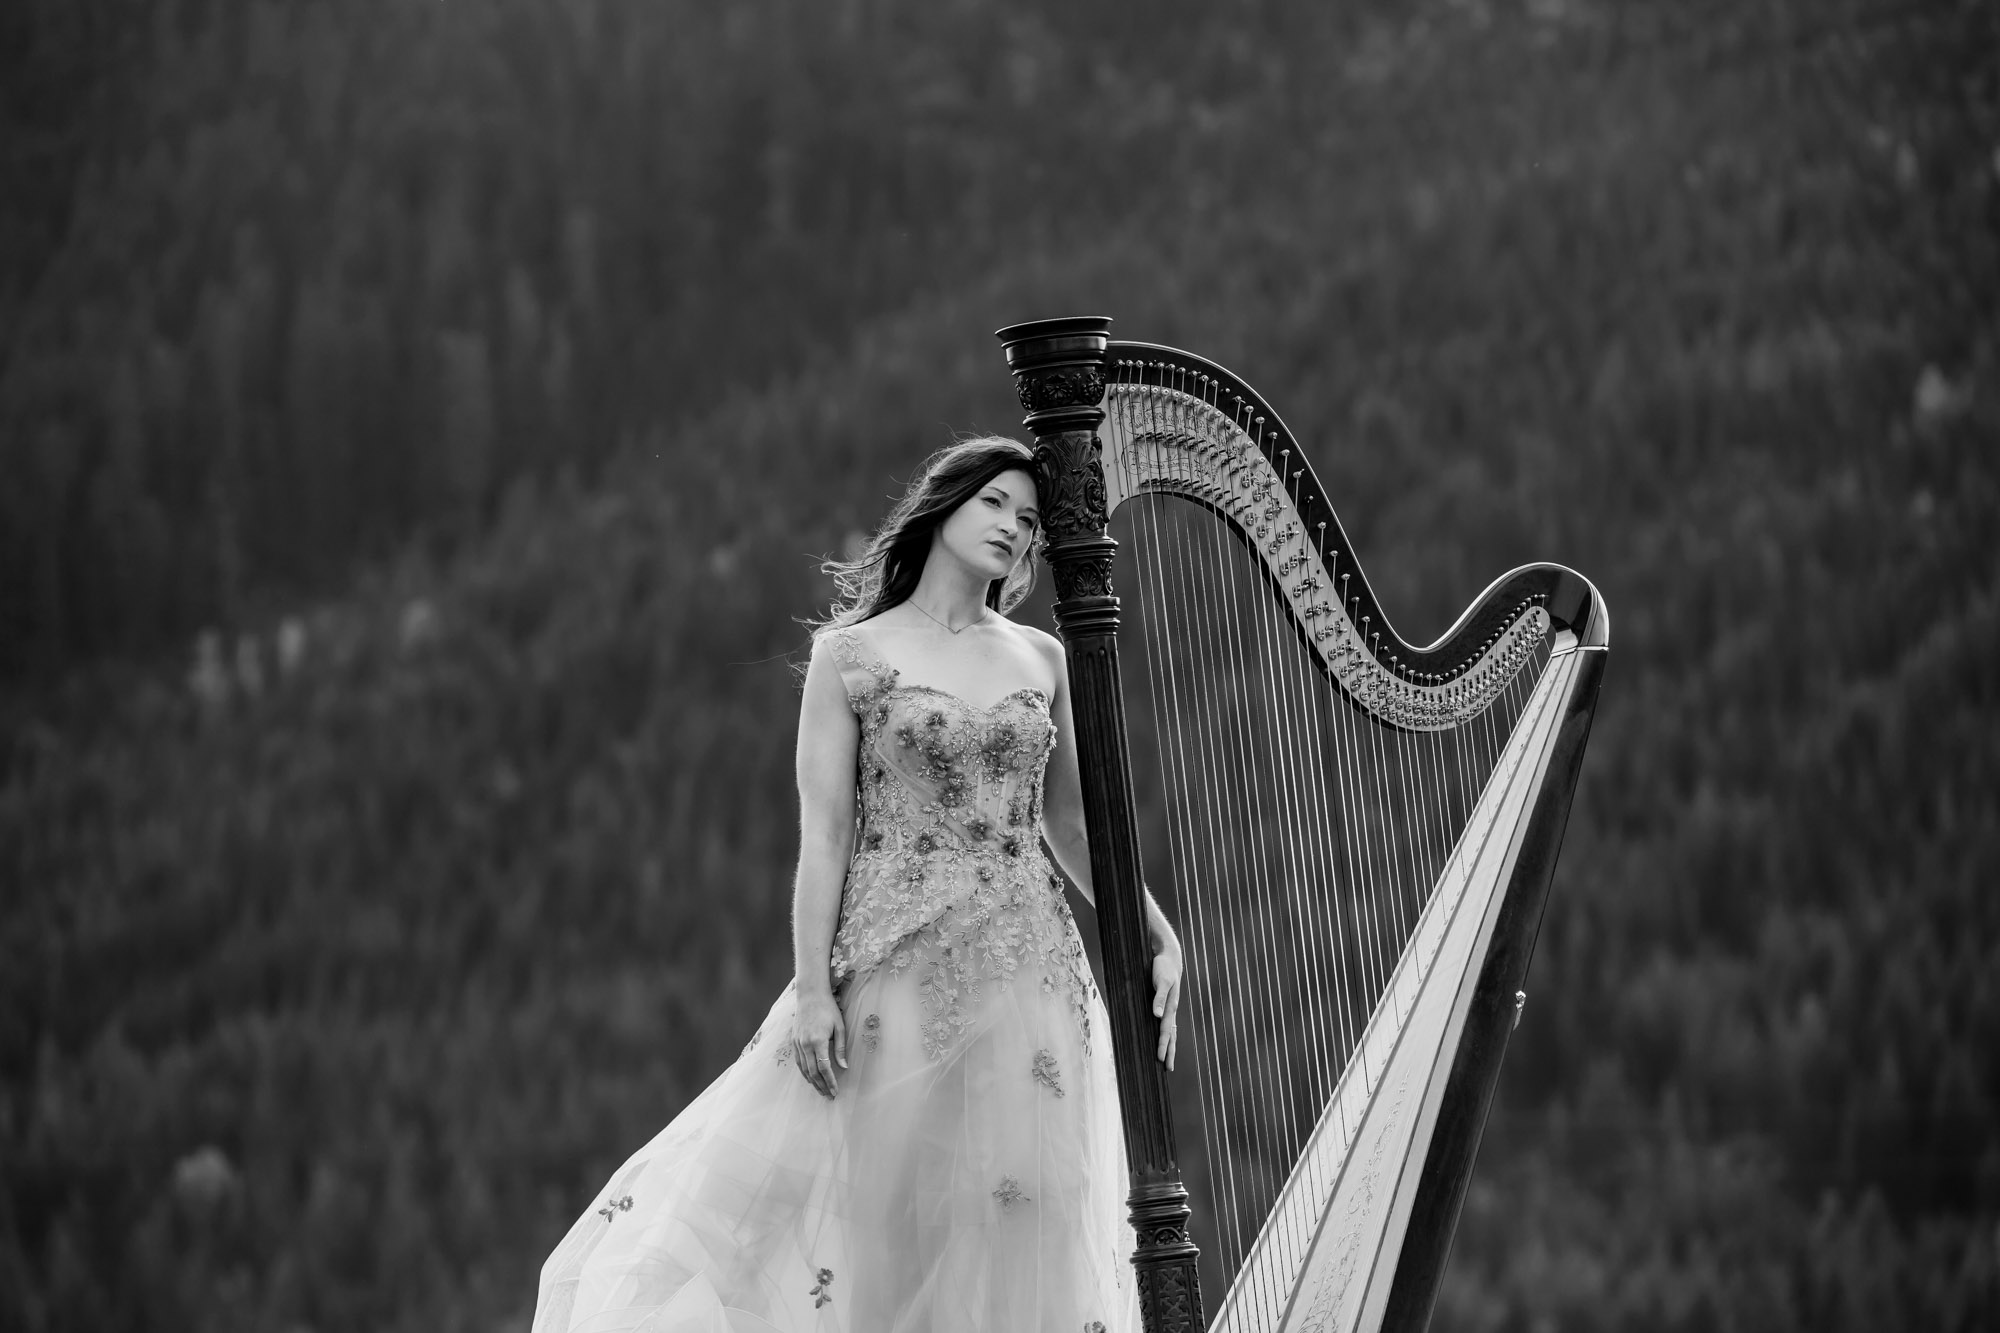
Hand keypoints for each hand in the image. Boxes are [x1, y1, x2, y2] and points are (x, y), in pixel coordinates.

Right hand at [791, 988, 846, 1098]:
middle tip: (829, 1096)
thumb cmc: (828, 1009)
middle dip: (821, 1086)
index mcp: (818, 1041)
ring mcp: (797, 1043)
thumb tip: (844, 1067)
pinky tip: (810, 1078)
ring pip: (803, 1069)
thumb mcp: (839, 1027)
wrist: (810, 995)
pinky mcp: (794, 1041)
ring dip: (812, 1082)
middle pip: (812, 1072)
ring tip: (821, 1091)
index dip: (830, 1082)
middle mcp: (805, 1044)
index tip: (835, 1092)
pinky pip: (798, 1062)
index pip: (824, 1068)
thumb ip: (840, 1048)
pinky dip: (804, 1072)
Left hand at [1151, 935, 1183, 1071]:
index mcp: (1170, 1007)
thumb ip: (1159, 997)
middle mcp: (1171, 1010)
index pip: (1166, 1031)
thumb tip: (1157, 1015)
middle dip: (1169, 1052)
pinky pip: (1166, 1024)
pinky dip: (1166, 1035)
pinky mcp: (1165, 1004)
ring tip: (1167, 1060)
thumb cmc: (1164, 968)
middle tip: (1168, 1069)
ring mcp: (1169, 1007)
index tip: (1159, 1059)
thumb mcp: (1161, 980)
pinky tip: (1163, 1040)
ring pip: (1170, 1031)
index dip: (1162, 1045)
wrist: (1170, 957)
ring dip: (1169, 1046)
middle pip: (1171, 1035)